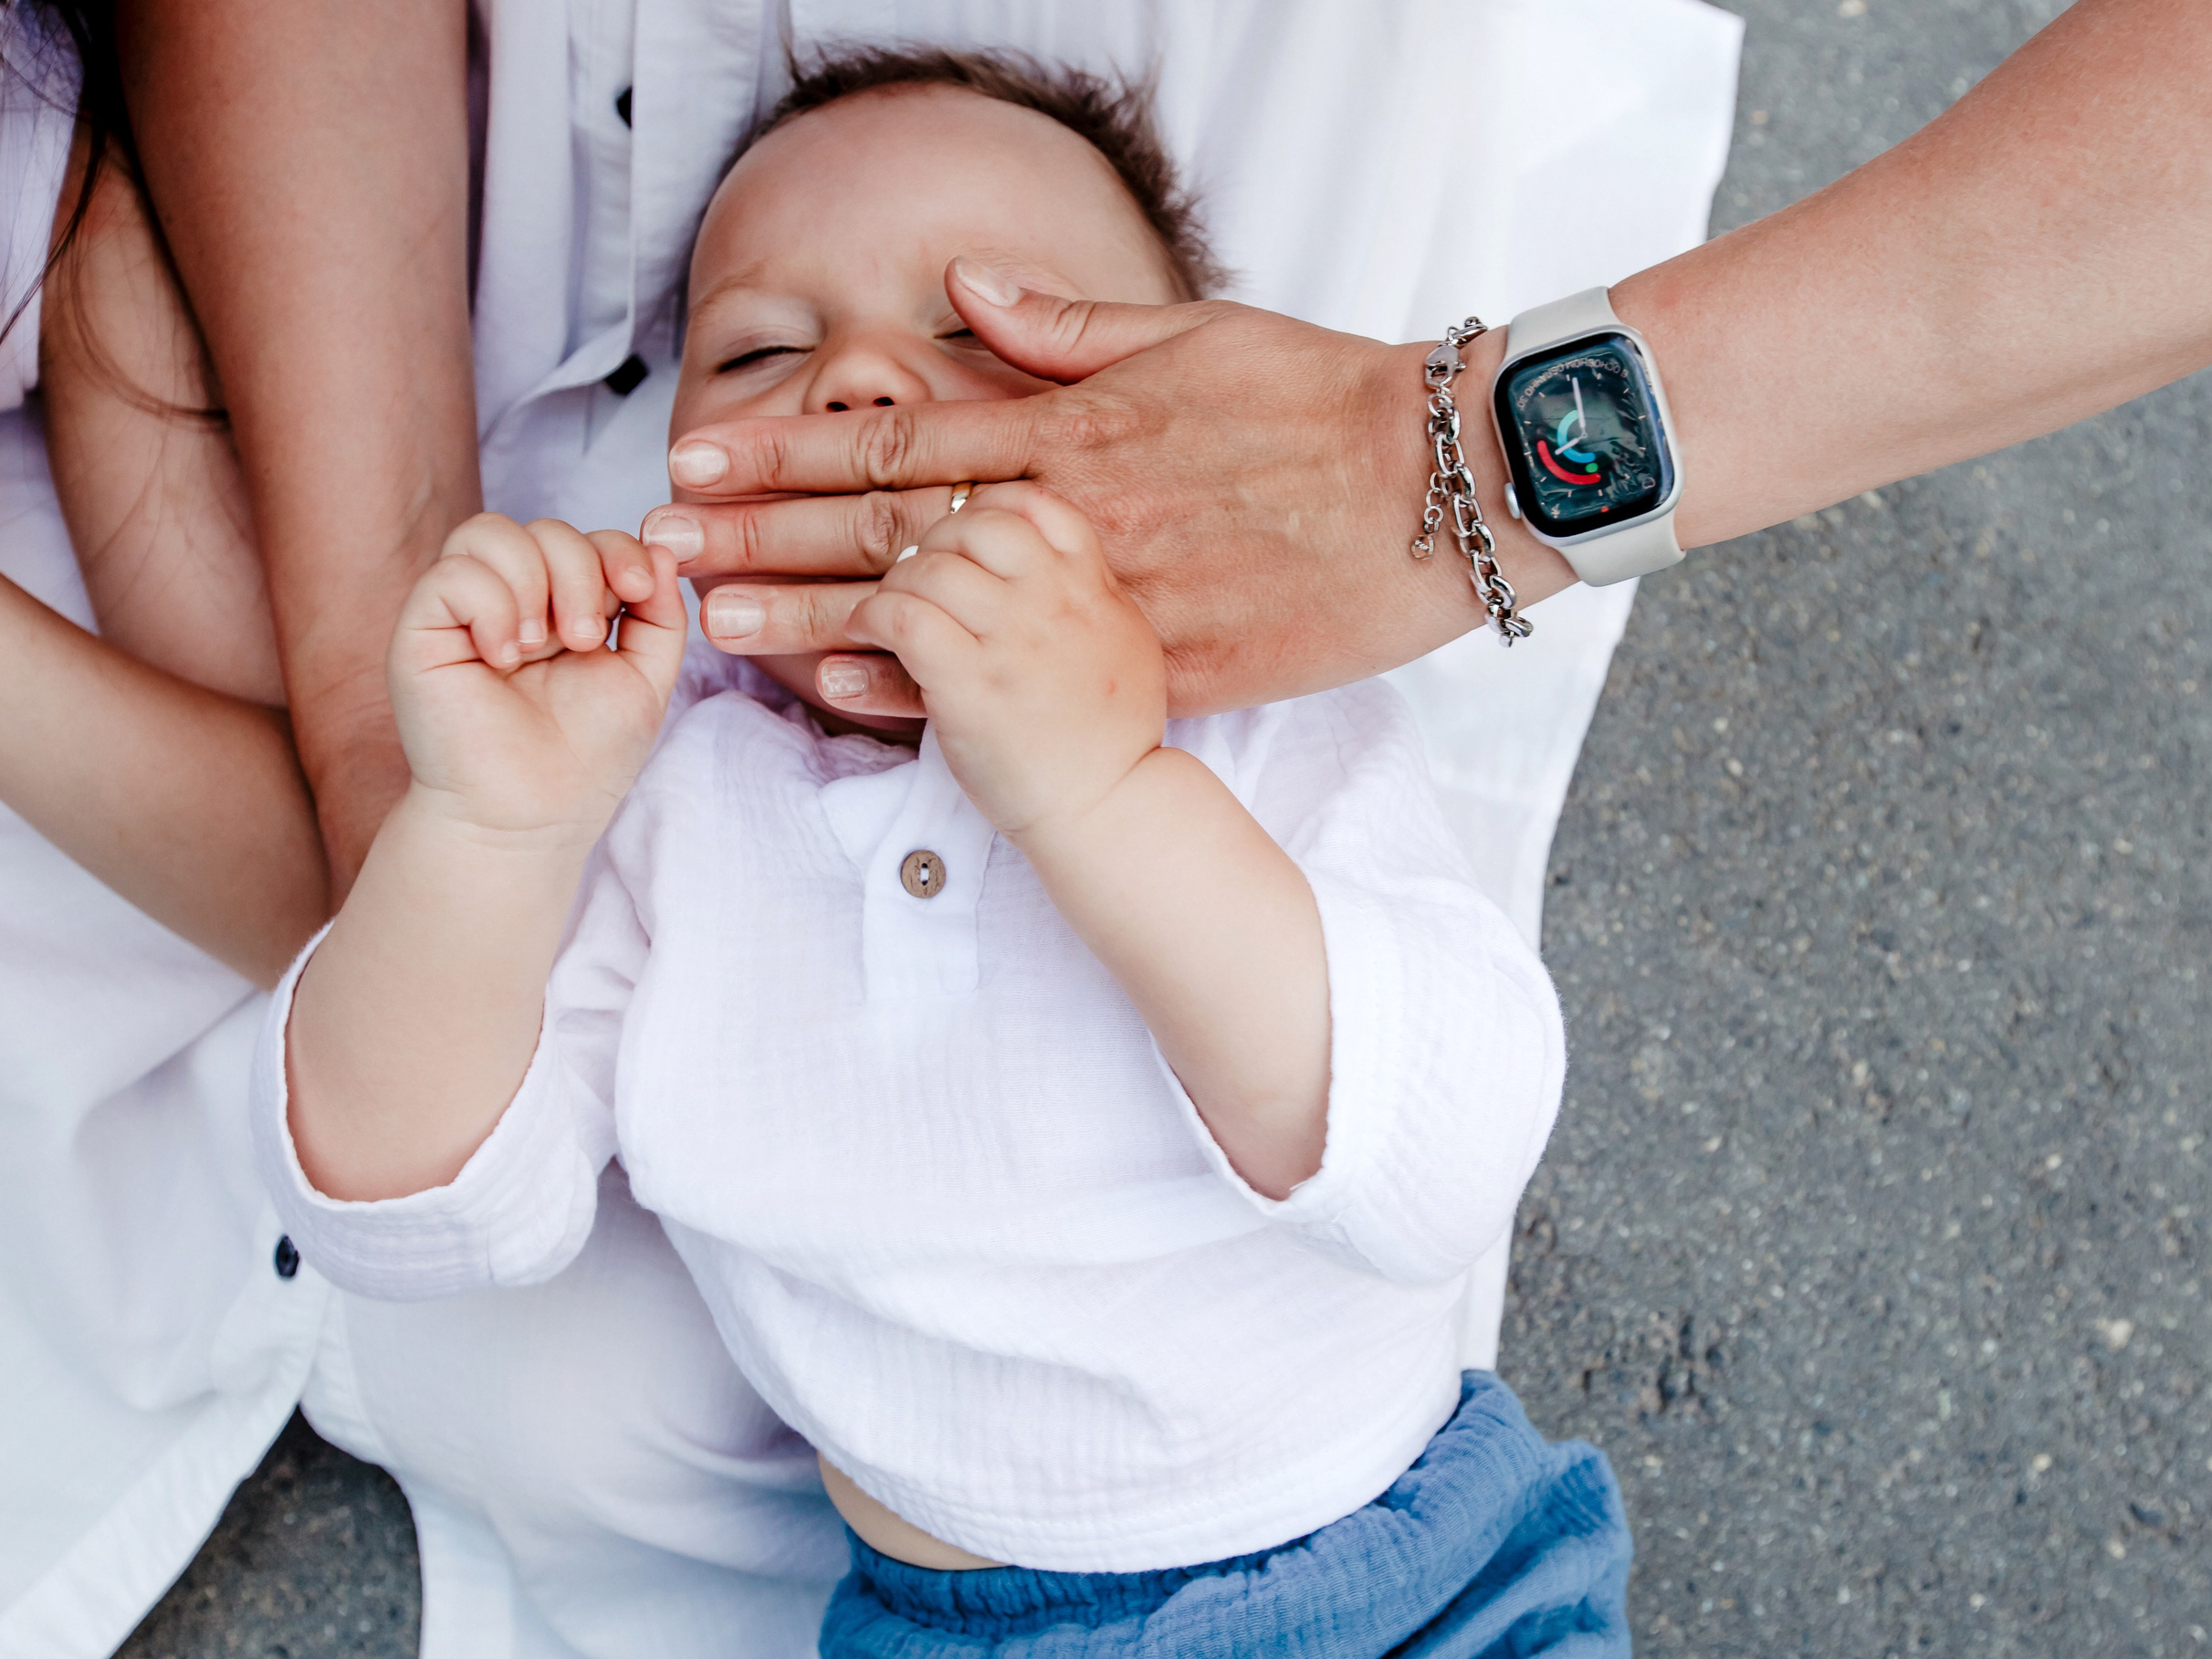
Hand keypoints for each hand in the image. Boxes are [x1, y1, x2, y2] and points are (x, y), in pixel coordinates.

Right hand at [390, 515, 685, 843]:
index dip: (619, 548)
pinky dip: (490, 604)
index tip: (639, 590)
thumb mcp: (645, 679)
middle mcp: (512, 600)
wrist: (530, 817)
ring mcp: (464, 612)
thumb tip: (664, 547)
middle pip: (546, 528)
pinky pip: (452, 572)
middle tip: (585, 641)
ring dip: (535, 581)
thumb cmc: (586, 758)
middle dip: (581, 572)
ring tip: (541, 648)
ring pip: (490, 531)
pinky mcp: (421, 631)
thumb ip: (660, 615)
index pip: (588, 537)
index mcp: (564, 607)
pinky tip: (502, 656)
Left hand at [643, 260, 1578, 719]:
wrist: (1436, 487)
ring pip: (934, 605)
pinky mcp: (1164, 663)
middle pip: (885, 522)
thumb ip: (1071, 326)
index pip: (899, 436)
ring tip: (714, 620)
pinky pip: (1026, 684)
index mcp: (1073, 426)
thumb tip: (971, 292)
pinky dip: (930, 691)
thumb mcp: (1196, 333)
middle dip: (761, 528)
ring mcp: (1109, 593)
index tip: (705, 454)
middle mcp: (1071, 510)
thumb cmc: (1324, 400)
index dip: (791, 447)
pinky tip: (843, 700)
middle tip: (660, 540)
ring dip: (812, 612)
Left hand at [844, 483, 1163, 838]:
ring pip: (930, 566)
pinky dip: (872, 616)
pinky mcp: (969, 683)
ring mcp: (1012, 639)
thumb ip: (1092, 594)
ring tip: (887, 610)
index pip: (1037, 502)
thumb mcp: (1125, 643)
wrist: (1110, 808)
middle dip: (934, 541)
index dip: (989, 506)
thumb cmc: (1112, 739)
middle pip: (976, 523)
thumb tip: (1054, 561)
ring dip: (896, 582)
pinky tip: (867, 632)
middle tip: (917, 575)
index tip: (966, 537)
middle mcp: (1056, 601)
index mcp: (1095, 586)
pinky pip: (902, 616)